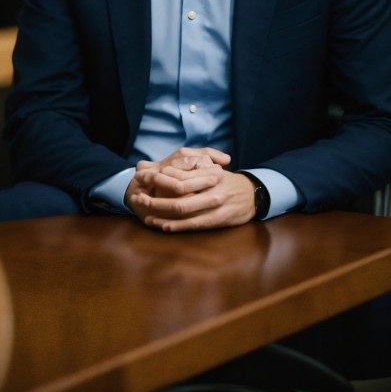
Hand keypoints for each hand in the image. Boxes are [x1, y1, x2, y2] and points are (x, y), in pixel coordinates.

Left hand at [125, 147, 255, 231]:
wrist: (254, 194)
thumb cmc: (227, 181)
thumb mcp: (212, 168)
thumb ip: (192, 166)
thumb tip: (163, 167)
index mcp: (208, 171)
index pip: (179, 174)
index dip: (159, 177)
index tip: (143, 179)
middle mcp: (211, 187)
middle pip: (177, 192)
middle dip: (155, 195)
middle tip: (137, 196)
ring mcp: (214, 204)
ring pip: (182, 210)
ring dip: (160, 212)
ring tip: (145, 213)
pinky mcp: (217, 220)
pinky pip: (192, 224)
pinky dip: (175, 225)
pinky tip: (162, 225)